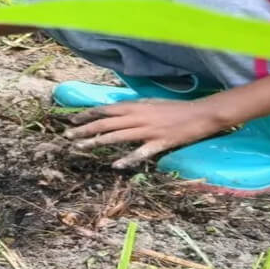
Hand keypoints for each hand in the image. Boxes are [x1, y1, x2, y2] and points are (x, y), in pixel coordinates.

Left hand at [63, 99, 228, 168]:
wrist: (201, 114)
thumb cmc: (176, 108)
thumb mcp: (151, 103)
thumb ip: (134, 108)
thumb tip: (116, 111)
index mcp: (136, 106)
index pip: (106, 110)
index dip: (87, 114)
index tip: (72, 119)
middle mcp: (138, 117)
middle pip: (106, 123)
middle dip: (84, 129)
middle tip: (67, 135)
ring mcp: (148, 130)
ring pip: (117, 136)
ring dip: (97, 142)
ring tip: (80, 147)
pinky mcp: (160, 143)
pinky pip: (140, 153)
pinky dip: (128, 159)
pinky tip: (115, 165)